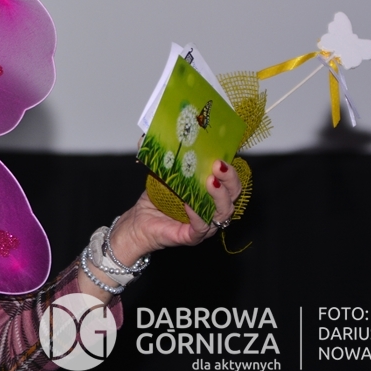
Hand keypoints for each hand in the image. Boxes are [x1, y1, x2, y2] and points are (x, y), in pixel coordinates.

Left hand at [109, 160, 241, 263]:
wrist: (137, 223)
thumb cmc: (154, 200)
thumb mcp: (162, 174)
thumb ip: (165, 157)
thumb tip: (154, 133)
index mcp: (211, 194)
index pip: (230, 181)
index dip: (231, 169)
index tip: (223, 155)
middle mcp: (213, 210)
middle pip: (233, 196)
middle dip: (229, 180)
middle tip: (219, 166)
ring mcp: (205, 225)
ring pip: (223, 213)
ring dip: (218, 195)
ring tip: (209, 181)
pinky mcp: (192, 237)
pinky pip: (201, 227)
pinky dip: (197, 215)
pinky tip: (189, 204)